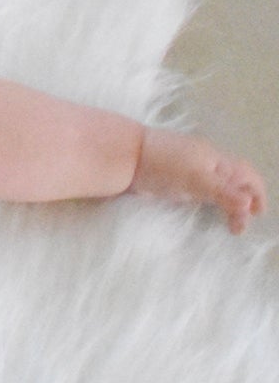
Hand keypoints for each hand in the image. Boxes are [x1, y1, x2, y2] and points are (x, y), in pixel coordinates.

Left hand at [130, 127, 266, 232]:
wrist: (124, 155)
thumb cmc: (164, 164)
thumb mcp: (198, 179)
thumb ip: (224, 192)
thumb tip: (248, 206)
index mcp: (217, 160)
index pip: (246, 174)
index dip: (257, 193)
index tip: (258, 214)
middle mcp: (206, 163)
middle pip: (234, 181)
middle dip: (242, 201)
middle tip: (238, 227)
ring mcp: (188, 170)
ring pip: (216, 185)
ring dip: (226, 202)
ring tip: (227, 221)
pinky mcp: (170, 178)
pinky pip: (197, 188)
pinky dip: (207, 200)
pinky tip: (202, 208)